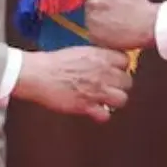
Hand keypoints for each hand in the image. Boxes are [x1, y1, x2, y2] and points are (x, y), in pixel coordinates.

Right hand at [13, 46, 132, 122]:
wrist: (38, 74)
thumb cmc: (54, 62)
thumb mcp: (80, 51)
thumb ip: (96, 56)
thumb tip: (107, 62)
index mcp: (100, 56)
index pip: (125, 61)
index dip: (120, 68)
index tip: (114, 71)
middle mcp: (102, 73)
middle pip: (127, 82)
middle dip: (120, 85)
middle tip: (110, 87)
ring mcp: (96, 90)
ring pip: (122, 99)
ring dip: (114, 101)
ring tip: (105, 100)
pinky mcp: (86, 106)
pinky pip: (105, 116)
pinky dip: (101, 115)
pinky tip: (94, 111)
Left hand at [84, 0, 157, 50]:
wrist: (149, 24)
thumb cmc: (141, 8)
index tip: (101, 1)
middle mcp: (93, 1)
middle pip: (88, 4)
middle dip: (97, 9)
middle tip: (111, 14)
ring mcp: (92, 18)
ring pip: (90, 19)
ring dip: (98, 22)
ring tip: (115, 25)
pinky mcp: (94, 34)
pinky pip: (93, 33)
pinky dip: (101, 35)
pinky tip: (114, 33)